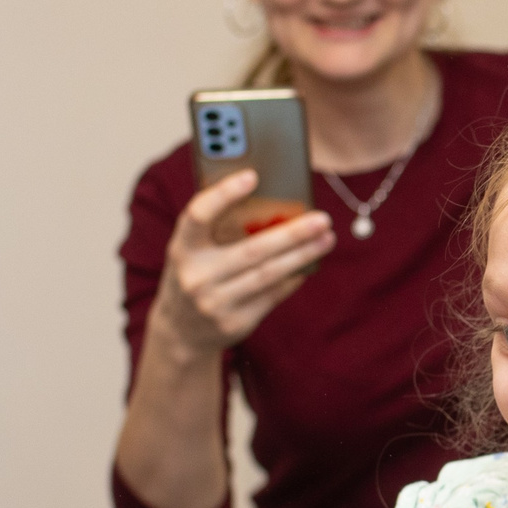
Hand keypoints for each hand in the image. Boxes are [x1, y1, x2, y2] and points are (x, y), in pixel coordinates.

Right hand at [149, 169, 334, 354]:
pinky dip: (293, 277)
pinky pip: (272, 295)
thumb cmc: (196, 274)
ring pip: (269, 274)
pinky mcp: (234, 323)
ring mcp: (214, 303)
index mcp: (182, 248)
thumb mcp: (194, 251)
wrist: (181, 332)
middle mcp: (195, 277)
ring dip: (303, 255)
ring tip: (326, 239)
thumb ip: (220, 228)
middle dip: (292, 233)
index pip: (198, 215)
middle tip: (322, 218)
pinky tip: (309, 264)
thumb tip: (276, 207)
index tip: (252, 176)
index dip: (223, 194)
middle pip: (252, 250)